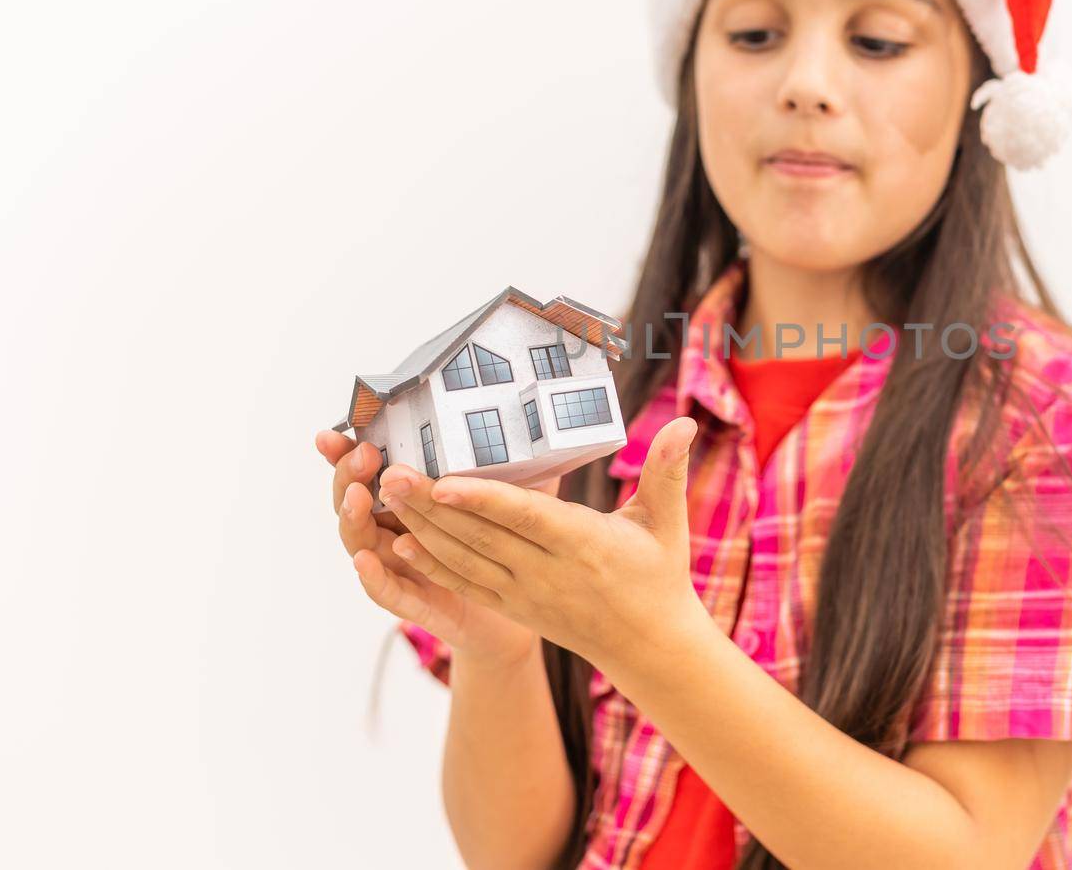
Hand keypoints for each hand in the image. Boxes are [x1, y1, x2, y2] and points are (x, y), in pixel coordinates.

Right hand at [315, 428, 557, 669]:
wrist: (513, 614)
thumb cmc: (505, 545)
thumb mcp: (503, 500)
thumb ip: (502, 468)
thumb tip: (518, 421)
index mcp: (408, 504)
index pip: (367, 474)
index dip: (345, 456)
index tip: (331, 436)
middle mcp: (394, 534)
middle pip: (356, 504)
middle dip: (350, 477)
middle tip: (362, 455)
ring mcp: (400, 570)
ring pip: (363, 543)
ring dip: (356, 518)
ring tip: (358, 495)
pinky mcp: (417, 604)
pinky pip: (390, 593)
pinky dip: (375, 577)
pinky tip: (365, 561)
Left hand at [378, 416, 708, 675]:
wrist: (649, 646)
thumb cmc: (660, 576)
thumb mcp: (667, 521)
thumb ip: (667, 470)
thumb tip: (686, 424)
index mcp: (583, 544)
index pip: (525, 518)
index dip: (481, 500)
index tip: (442, 480)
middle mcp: (547, 572)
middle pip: (480, 536)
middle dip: (430, 504)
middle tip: (389, 471)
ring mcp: (526, 594)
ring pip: (464, 560)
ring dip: (421, 528)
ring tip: (385, 495)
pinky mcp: (514, 608)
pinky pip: (465, 586)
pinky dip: (432, 566)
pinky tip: (401, 543)